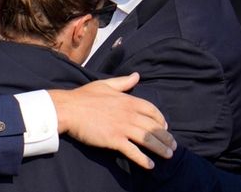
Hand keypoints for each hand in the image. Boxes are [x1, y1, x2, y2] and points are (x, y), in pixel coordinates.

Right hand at [49, 73, 175, 169]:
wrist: (68, 109)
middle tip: (172, 146)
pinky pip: (133, 151)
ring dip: (160, 149)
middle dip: (166, 138)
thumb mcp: (105, 85)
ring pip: (148, 140)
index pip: (152, 111)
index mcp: (128, 101)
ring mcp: (122, 127)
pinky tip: (150, 165)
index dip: (161, 119)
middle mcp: (129, 114)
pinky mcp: (114, 140)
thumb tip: (137, 75)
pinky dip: (143, 159)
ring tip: (168, 155)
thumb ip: (123, 82)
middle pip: (154, 127)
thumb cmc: (83, 96)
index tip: (164, 127)